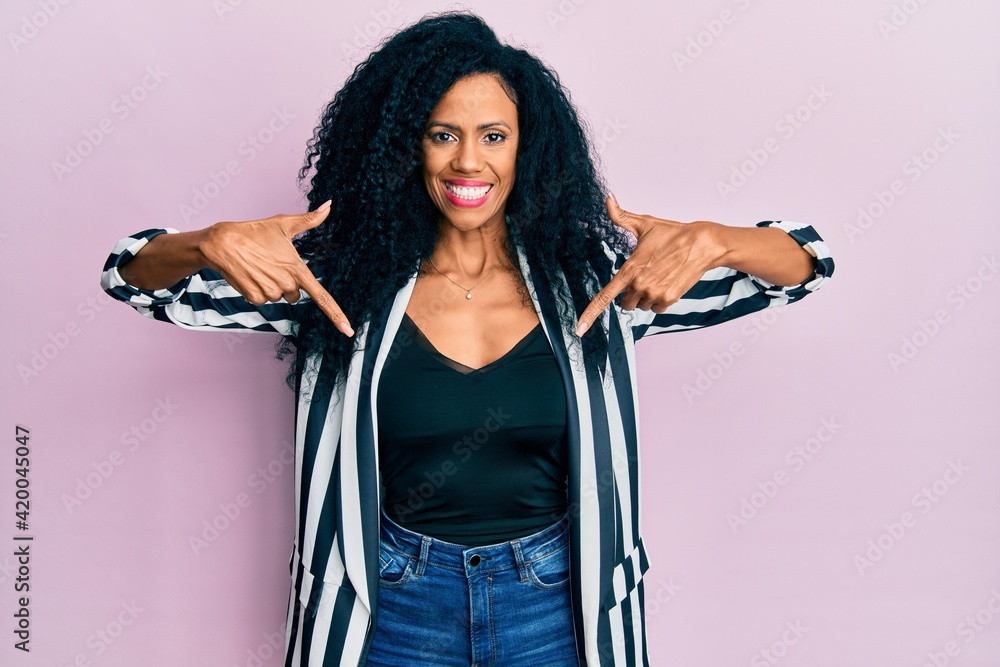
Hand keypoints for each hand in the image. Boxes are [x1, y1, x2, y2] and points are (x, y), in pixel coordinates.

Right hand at [200, 200, 353, 335]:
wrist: (222, 243)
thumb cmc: (254, 232)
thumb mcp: (284, 224)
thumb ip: (310, 219)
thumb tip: (329, 205)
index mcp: (297, 269)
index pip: (322, 297)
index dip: (336, 314)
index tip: (348, 331)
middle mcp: (286, 284)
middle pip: (295, 295)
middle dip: (286, 283)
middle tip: (271, 264)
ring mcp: (270, 292)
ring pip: (278, 297)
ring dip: (270, 286)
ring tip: (258, 267)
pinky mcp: (255, 298)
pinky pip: (262, 300)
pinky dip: (256, 290)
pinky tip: (249, 275)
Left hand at [575, 193, 721, 336]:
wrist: (702, 243)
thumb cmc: (672, 233)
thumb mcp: (644, 224)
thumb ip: (621, 216)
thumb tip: (608, 198)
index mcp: (629, 269)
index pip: (604, 296)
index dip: (590, 314)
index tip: (580, 329)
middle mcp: (639, 284)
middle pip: (625, 304)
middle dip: (631, 294)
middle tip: (645, 276)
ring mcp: (655, 293)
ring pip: (641, 307)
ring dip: (646, 297)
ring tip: (660, 277)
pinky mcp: (669, 299)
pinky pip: (657, 309)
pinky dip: (660, 301)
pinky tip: (668, 284)